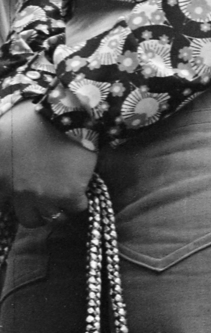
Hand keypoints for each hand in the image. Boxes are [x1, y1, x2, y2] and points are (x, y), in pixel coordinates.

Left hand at [0, 106, 96, 226]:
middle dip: (36, 212)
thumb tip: (5, 174)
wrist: (65, 113)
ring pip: (52, 216)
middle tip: (45, 200)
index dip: (16, 200)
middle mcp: (19, 192)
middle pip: (29, 218)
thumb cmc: (31, 119)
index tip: (25, 194)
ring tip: (64, 193)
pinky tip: (80, 188)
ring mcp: (44, 195)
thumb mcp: (0, 135)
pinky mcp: (69, 194)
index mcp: (0, 178)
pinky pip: (77, 208)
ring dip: (58, 207)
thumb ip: (0, 159)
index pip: (4, 203)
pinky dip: (79, 201)